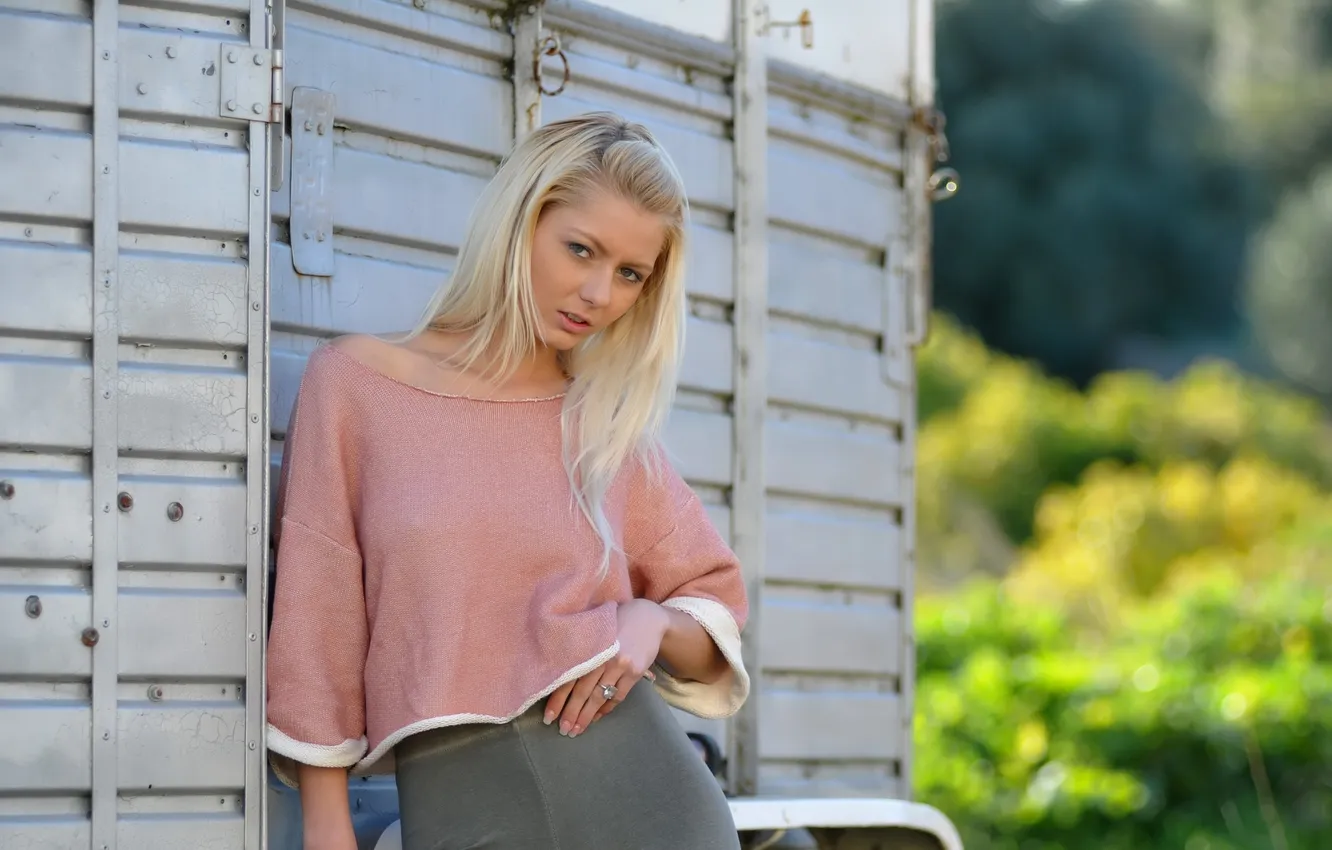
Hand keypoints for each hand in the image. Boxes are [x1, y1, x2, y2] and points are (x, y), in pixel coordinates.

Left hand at [544, 599, 666, 736]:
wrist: (649, 618)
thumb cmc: (615, 623)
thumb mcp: (595, 632)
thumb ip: (580, 652)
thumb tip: (558, 680)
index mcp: (588, 645)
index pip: (568, 677)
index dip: (557, 700)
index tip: (549, 718)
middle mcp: (603, 656)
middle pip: (582, 691)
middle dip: (571, 713)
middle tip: (563, 730)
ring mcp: (620, 665)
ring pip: (599, 696)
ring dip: (587, 716)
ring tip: (576, 730)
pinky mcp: (635, 672)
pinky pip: (618, 696)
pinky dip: (606, 708)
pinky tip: (597, 717)